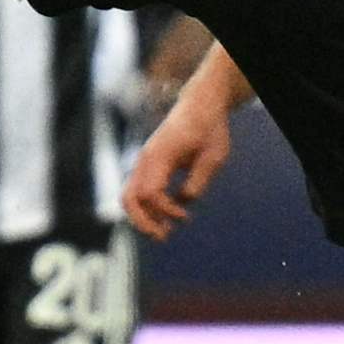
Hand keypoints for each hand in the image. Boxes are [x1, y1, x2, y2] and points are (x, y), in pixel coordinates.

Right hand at [123, 83, 234, 238]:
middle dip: (143, 222)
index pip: (150, 193)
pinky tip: (164, 216)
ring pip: (129, 196)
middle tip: (163, 237)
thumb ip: (198, 181)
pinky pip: (137, 190)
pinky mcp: (148, 165)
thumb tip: (184, 202)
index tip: (185, 217)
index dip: (165, 211)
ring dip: (143, 217)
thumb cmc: (208, 129)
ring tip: (163, 232)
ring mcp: (144, 161)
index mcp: (159, 155)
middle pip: (129, 198)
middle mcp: (145, 159)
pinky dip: (146, 207)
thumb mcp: (213, 157)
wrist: (200, 105)